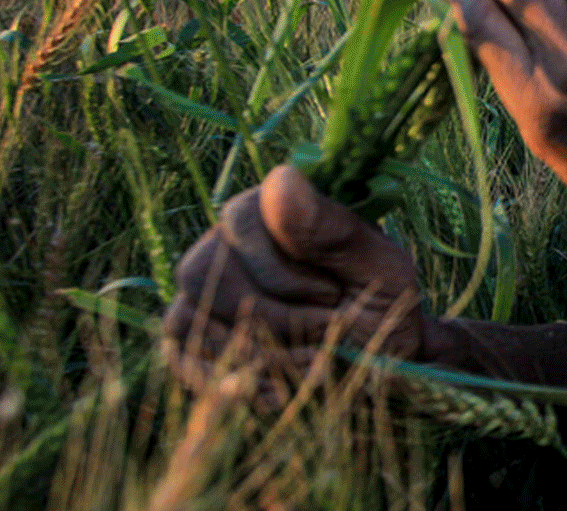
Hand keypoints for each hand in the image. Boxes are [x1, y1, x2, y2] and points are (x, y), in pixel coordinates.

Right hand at [162, 165, 436, 392]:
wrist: (384, 369)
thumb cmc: (386, 310)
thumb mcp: (381, 271)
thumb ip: (333, 230)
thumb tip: (281, 178)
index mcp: (275, 208)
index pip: (237, 220)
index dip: (282, 274)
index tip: (334, 297)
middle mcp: (227, 240)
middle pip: (202, 272)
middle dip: (272, 318)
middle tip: (327, 333)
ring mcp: (202, 290)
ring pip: (188, 318)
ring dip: (261, 354)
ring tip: (315, 361)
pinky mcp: (192, 337)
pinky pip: (180, 356)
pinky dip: (233, 381)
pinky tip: (280, 388)